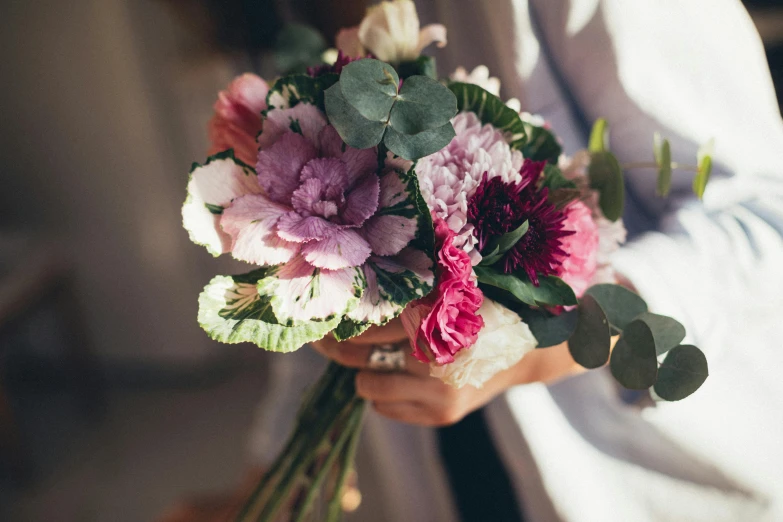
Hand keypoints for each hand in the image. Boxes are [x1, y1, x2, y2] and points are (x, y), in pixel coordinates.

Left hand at [311, 320, 583, 426]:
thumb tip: (347, 297)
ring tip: (376, 360)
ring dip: (365, 374)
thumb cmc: (477, 311)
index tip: (319, 321)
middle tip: (324, 341)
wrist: (523, 350)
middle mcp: (436, 359)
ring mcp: (439, 393)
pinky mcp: (442, 416)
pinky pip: (386, 408)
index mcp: (436, 320)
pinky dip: (384, 393)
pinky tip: (399, 378)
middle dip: (338, 350)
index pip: (370, 326)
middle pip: (362, 359)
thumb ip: (407, 294)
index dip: (340, 324)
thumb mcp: (447, 292)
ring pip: (369, 388)